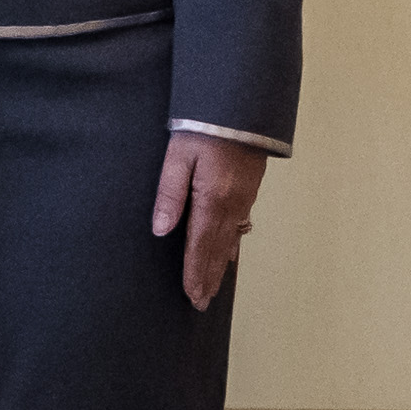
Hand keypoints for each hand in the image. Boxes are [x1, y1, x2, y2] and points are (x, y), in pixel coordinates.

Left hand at [152, 135, 263, 308]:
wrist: (241, 105)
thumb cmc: (206, 125)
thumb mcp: (178, 156)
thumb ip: (170, 194)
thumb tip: (161, 230)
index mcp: (213, 199)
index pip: (201, 246)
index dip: (195, 273)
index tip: (192, 296)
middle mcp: (232, 204)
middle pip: (218, 250)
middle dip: (209, 278)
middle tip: (202, 304)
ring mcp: (244, 198)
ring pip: (231, 240)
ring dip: (221, 265)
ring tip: (213, 286)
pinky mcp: (249, 189)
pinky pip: (240, 225)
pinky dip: (233, 244)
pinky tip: (230, 251)